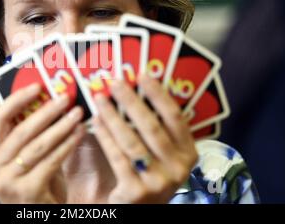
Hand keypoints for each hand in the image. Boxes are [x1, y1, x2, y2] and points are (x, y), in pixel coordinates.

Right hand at [0, 84, 85, 203]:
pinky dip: (68, 144)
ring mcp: (8, 180)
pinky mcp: (27, 190)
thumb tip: (50, 102)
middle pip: (21, 129)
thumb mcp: (26, 160)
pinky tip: (79, 134)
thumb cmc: (35, 185)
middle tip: (65, 98)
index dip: (18, 99)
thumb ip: (31, 136)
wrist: (35, 217)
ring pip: (38, 144)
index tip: (38, 86)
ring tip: (77, 113)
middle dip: (46, 111)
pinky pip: (51, 160)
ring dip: (61, 126)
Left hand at [92, 75, 197, 203]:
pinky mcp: (137, 192)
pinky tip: (95, 121)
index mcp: (188, 153)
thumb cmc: (147, 174)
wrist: (137, 210)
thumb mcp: (161, 154)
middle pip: (152, 126)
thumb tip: (135, 89)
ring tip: (100, 98)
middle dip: (131, 101)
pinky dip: (105, 137)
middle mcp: (178, 168)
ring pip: (132, 141)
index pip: (175, 117)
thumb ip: (155, 129)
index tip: (142, 74)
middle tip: (115, 82)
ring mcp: (159, 181)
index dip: (158, 94)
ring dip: (113, 116)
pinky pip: (117, 157)